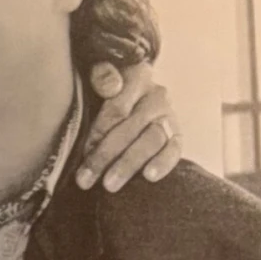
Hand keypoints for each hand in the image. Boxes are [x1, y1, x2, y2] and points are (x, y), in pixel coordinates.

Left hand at [75, 62, 181, 191]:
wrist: (133, 99)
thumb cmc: (107, 92)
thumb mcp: (99, 77)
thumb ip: (101, 75)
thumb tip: (111, 86)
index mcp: (137, 76)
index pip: (117, 107)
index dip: (98, 132)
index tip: (83, 152)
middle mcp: (157, 95)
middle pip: (131, 127)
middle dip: (105, 155)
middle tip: (85, 179)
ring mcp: (168, 117)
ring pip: (151, 140)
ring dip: (128, 164)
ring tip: (110, 184)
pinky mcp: (177, 136)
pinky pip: (174, 150)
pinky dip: (163, 164)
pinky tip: (149, 177)